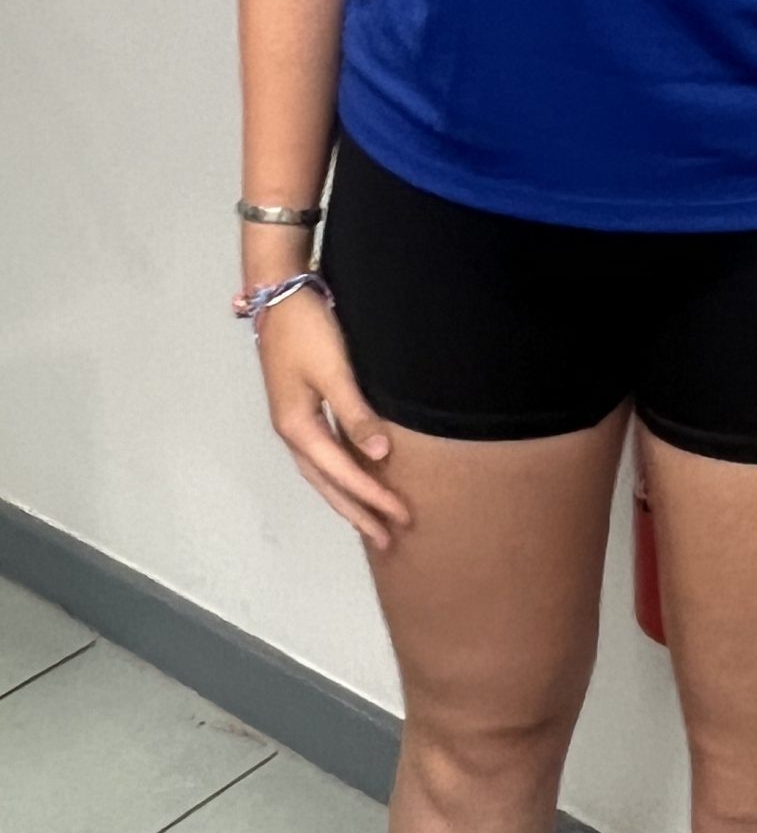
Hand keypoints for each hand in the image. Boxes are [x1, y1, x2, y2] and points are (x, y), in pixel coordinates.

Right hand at [256, 286, 413, 551]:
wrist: (278, 292)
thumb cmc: (307, 328)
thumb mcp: (334, 371)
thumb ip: (357, 415)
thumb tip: (380, 456)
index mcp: (298, 427)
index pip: (342, 474)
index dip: (372, 498)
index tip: (401, 518)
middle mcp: (292, 430)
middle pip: (328, 483)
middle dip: (358, 512)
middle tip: (388, 540)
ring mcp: (294, 420)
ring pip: (323, 472)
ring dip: (348, 497)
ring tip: (373, 522)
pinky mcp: (300, 407)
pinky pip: (323, 454)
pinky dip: (340, 473)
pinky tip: (356, 476)